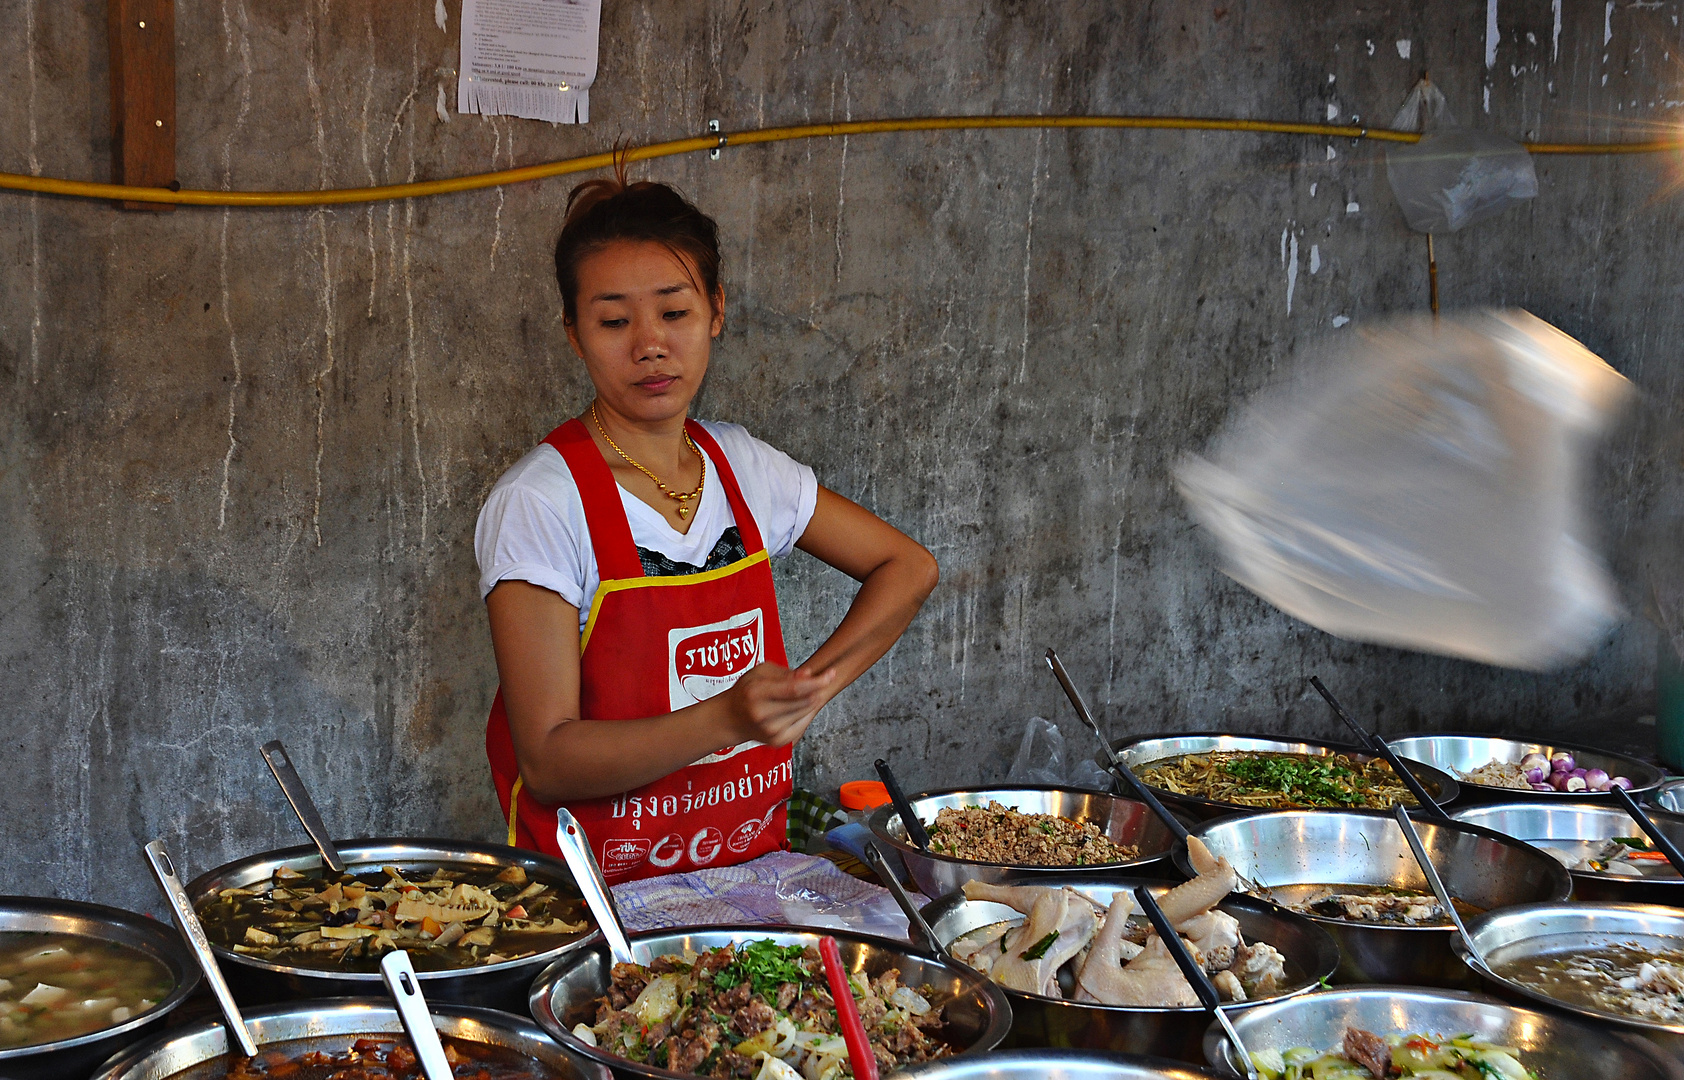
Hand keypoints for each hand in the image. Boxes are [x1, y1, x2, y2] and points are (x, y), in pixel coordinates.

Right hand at [718, 663, 836, 747]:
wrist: (731, 719)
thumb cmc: (747, 691)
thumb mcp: (760, 673)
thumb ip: (786, 673)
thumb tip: (810, 675)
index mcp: (756, 692)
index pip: (794, 688)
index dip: (816, 681)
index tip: (831, 674)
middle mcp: (762, 714)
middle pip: (804, 701)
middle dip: (818, 689)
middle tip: (825, 679)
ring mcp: (770, 731)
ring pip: (806, 712)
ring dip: (813, 700)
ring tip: (809, 691)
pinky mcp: (777, 741)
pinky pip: (803, 724)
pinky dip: (806, 713)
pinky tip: (801, 705)